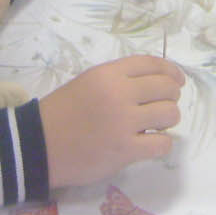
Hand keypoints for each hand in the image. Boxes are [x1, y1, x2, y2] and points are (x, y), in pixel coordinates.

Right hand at [39, 56, 183, 187]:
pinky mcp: (125, 150)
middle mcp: (119, 94)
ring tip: (154, 126)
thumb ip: (118, 79)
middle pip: (167, 88)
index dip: (171, 72)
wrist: (38, 145)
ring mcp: (124, 123)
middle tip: (162, 106)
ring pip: (170, 114)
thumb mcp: (88, 82)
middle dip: (171, 97)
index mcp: (108, 74)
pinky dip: (161, 144)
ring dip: (167, 121)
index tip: (177, 81)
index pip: (153, 64)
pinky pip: (162, 144)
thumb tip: (156, 81)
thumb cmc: (62, 113)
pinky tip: (150, 144)